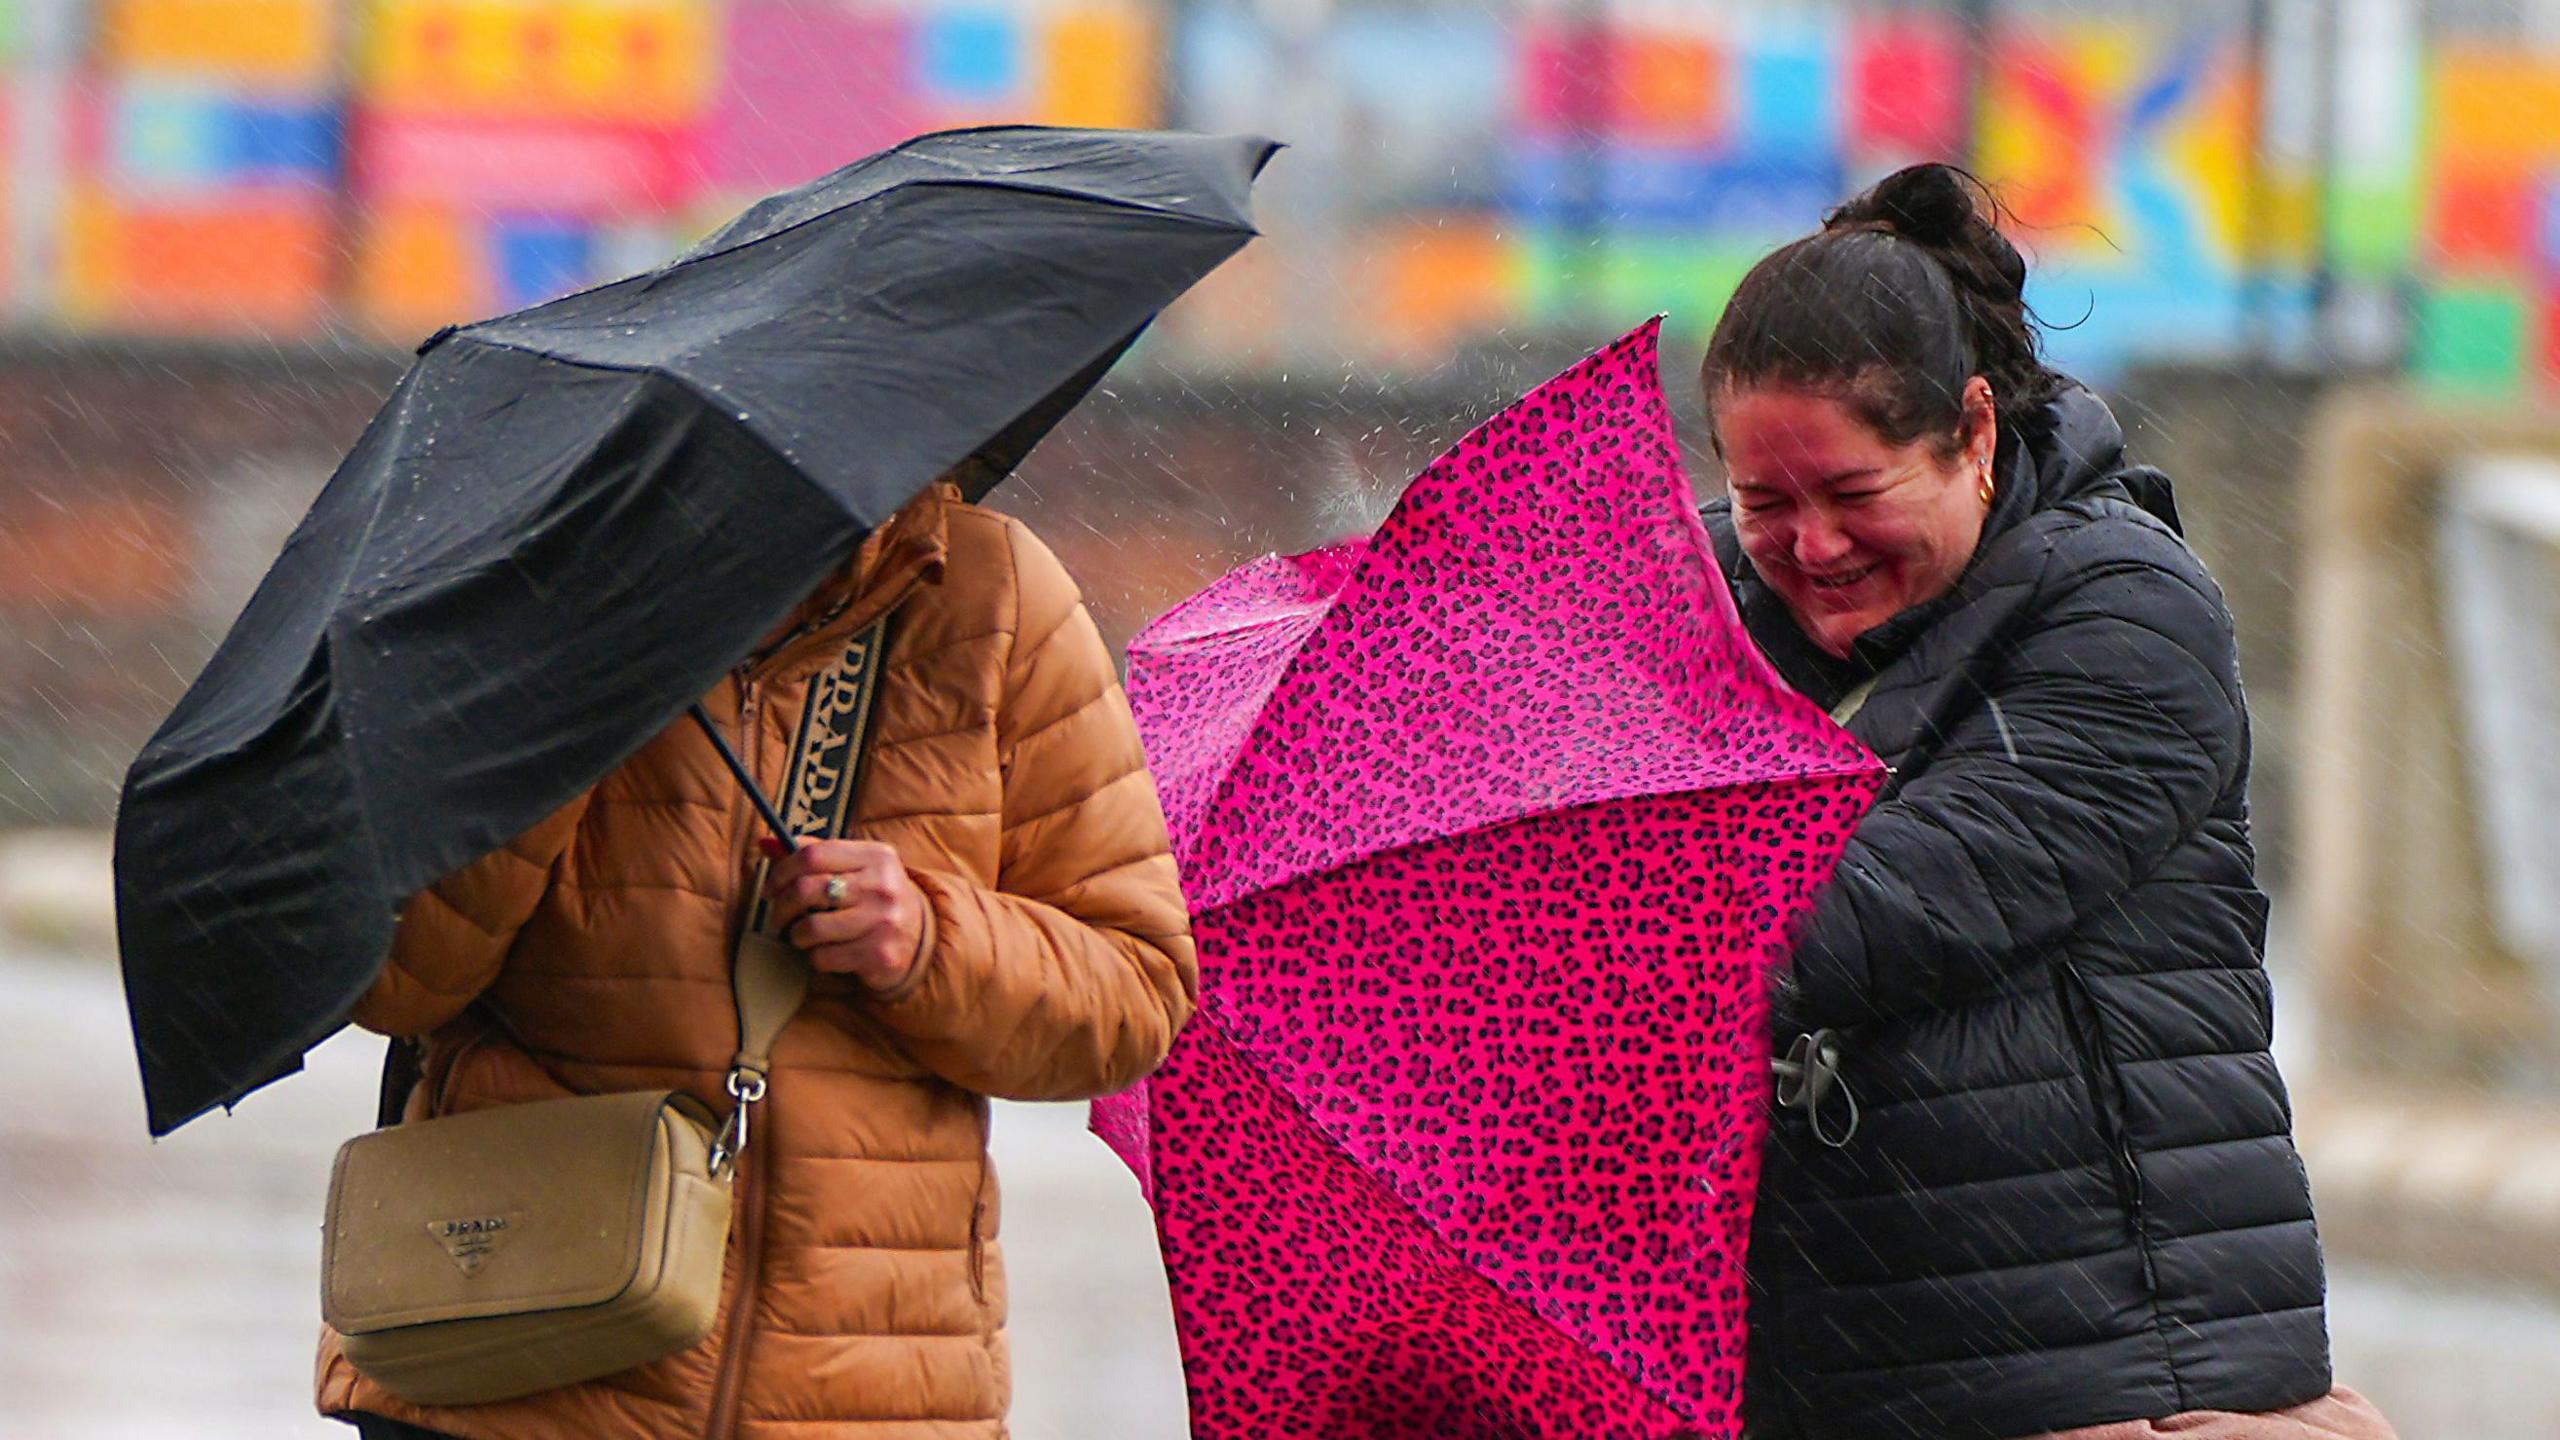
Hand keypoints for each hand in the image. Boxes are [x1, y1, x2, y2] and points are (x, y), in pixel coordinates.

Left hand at [760, 837, 925, 991]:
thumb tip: (767, 842)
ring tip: (805, 936)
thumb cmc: (874, 898)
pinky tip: (829, 952)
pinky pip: (824, 957)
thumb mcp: (854, 868)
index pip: (813, 854)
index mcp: (875, 856)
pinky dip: (817, 958)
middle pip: (806, 889)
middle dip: (781, 907)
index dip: (781, 871)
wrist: (920, 938)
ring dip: (798, 936)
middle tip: (779, 917)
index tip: (770, 888)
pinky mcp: (879, 954)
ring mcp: (883, 921)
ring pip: (811, 928)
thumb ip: (814, 855)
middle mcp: (882, 886)